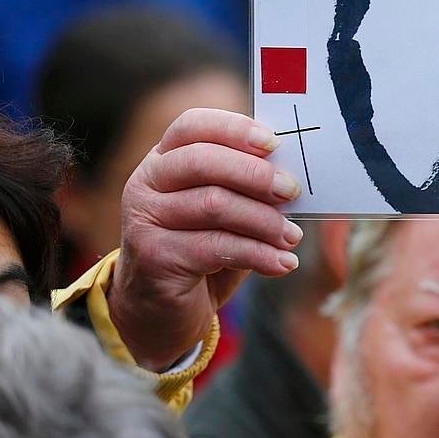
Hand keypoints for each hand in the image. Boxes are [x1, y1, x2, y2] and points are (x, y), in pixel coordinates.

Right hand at [108, 109, 303, 370]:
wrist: (161, 311)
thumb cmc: (201, 253)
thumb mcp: (224, 215)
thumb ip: (247, 192)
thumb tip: (294, 182)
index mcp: (164, 160)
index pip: (192, 125)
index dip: (234, 128)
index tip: (274, 143)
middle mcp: (146, 183)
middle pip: (203, 161)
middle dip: (255, 174)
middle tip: (292, 191)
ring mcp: (144, 219)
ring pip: (214, 205)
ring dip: (264, 220)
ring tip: (292, 237)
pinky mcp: (153, 257)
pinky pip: (215, 247)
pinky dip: (258, 254)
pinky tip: (282, 264)